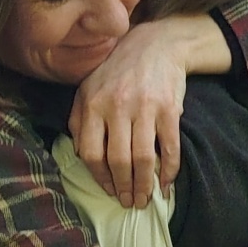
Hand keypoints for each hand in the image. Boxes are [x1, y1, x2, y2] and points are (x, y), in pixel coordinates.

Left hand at [71, 18, 211, 208]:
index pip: (90, 153)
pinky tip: (165, 184)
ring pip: (143, 158)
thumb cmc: (117, 70)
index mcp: (93, 104)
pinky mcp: (170, 109)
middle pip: (117, 160)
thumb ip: (77, 118)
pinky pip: (170, 148)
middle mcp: (117, 106)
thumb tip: (78, 153)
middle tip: (129, 202)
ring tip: (145, 199)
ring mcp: (145, 108)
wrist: (156, 44)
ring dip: (144, 185)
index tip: (109, 190)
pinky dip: (169, 171)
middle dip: (123, 188)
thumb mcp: (87, 87)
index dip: (99, 178)